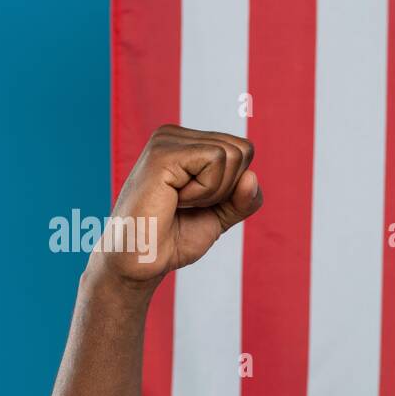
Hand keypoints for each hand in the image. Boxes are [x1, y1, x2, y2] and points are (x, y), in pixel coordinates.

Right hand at [87, 124, 261, 286]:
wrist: (142, 261)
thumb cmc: (174, 238)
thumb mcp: (222, 216)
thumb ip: (244, 198)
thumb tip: (252, 176)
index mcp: (187, 143)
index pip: (244, 151)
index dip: (234, 187)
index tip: (200, 203)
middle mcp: (175, 135)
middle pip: (243, 150)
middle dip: (227, 188)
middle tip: (189, 205)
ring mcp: (166, 140)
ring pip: (232, 154)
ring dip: (214, 191)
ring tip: (179, 202)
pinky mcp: (162, 153)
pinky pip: (215, 161)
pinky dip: (205, 191)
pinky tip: (175, 199)